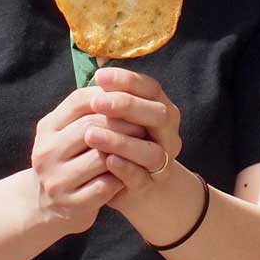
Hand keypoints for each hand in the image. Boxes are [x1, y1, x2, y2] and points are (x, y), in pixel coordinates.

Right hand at [29, 87, 131, 233]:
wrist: (50, 204)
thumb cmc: (70, 159)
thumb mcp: (69, 131)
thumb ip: (89, 109)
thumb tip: (117, 80)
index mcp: (47, 128)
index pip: (79, 100)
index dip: (110, 97)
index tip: (133, 99)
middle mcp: (45, 152)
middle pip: (91, 127)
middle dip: (123, 124)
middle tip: (146, 125)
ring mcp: (56, 180)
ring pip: (101, 157)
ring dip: (127, 150)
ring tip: (144, 145)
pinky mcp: (71, 204)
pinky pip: (106, 186)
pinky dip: (123, 176)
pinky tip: (133, 171)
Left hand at [85, 66, 183, 197]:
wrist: (138, 187)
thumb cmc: (123, 144)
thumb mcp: (119, 119)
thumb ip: (111, 98)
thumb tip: (95, 72)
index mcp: (161, 109)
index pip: (150, 88)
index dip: (127, 80)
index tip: (99, 76)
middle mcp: (168, 134)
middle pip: (158, 115)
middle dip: (127, 106)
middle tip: (96, 102)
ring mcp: (163, 162)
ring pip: (151, 150)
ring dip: (121, 141)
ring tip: (91, 135)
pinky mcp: (151, 186)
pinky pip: (142, 177)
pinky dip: (125, 168)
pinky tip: (107, 160)